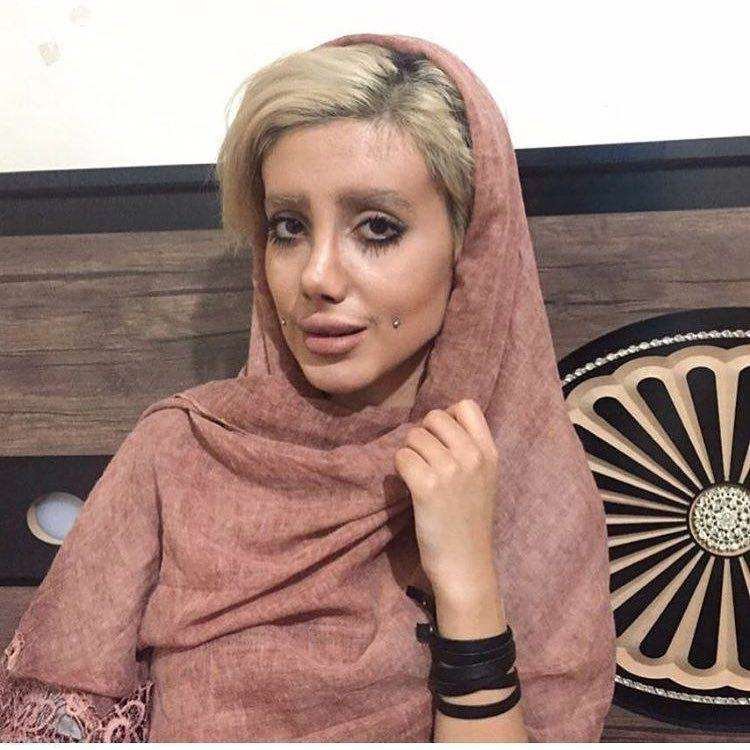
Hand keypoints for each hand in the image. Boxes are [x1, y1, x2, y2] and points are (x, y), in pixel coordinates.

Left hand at [394, 398, 500, 594]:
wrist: (465, 565)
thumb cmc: (470, 523)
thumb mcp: (484, 480)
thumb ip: (470, 450)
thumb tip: (439, 424)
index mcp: (489, 452)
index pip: (466, 406)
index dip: (447, 416)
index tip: (442, 439)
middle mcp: (472, 456)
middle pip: (434, 417)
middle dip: (423, 434)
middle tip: (425, 460)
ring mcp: (450, 470)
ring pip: (414, 437)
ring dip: (410, 453)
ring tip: (418, 475)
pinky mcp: (427, 486)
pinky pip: (402, 457)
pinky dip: (400, 469)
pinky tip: (409, 485)